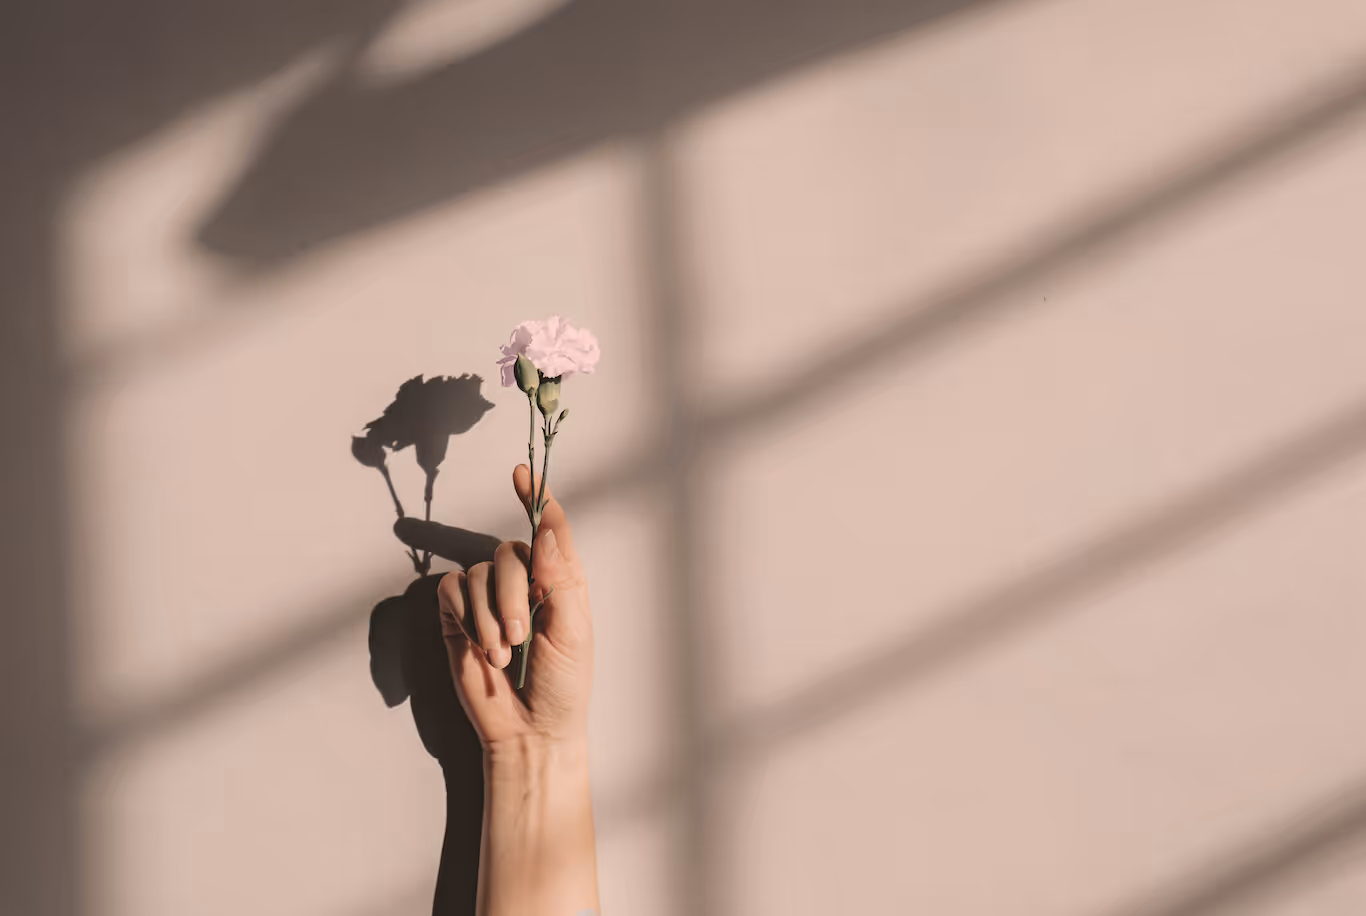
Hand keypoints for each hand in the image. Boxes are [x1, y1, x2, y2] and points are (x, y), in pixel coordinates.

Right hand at [433, 464, 592, 750]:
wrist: (530, 729)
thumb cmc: (564, 685)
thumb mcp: (574, 631)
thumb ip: (561, 580)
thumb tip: (547, 531)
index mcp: (559, 581)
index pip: (549, 529)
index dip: (536, 498)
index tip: (522, 471)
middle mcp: (523, 583)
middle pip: (508, 552)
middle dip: (513, 595)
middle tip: (520, 637)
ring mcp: (488, 599)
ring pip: (478, 572)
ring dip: (491, 616)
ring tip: (504, 654)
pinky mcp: (459, 617)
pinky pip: (453, 591)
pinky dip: (469, 618)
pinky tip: (483, 649)